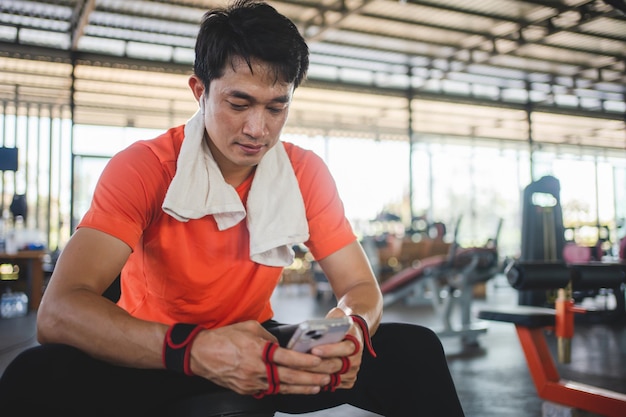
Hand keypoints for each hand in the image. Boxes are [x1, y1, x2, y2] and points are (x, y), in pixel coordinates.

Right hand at [188, 320, 331, 394]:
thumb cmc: (224, 337)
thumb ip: (268, 336)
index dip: (304, 361)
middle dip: (309, 378)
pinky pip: (269, 390)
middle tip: (325, 377)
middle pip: (288, 376)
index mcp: (257, 350)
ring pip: (281, 387)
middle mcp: (256, 368)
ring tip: (317, 386)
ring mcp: (251, 381)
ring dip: (301, 388)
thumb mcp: (249, 327)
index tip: (318, 361)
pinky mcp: (246, 389)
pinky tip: (296, 389)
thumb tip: (281, 344)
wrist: (200, 354)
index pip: (286, 357)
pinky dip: (284, 390)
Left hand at [303, 309, 363, 388]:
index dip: (329, 350)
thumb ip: (332, 318)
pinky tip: (305, 376)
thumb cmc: (342, 326)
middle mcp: (355, 359)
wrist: (353, 335)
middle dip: (315, 364)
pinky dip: (317, 382)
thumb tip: (319, 325)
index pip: (344, 348)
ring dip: (312, 374)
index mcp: (355, 343)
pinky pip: (331, 385)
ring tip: (297, 369)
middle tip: (298, 361)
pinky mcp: (347, 381)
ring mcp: (351, 372)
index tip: (314, 349)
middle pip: (333, 365)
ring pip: (330, 377)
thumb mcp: (339, 316)